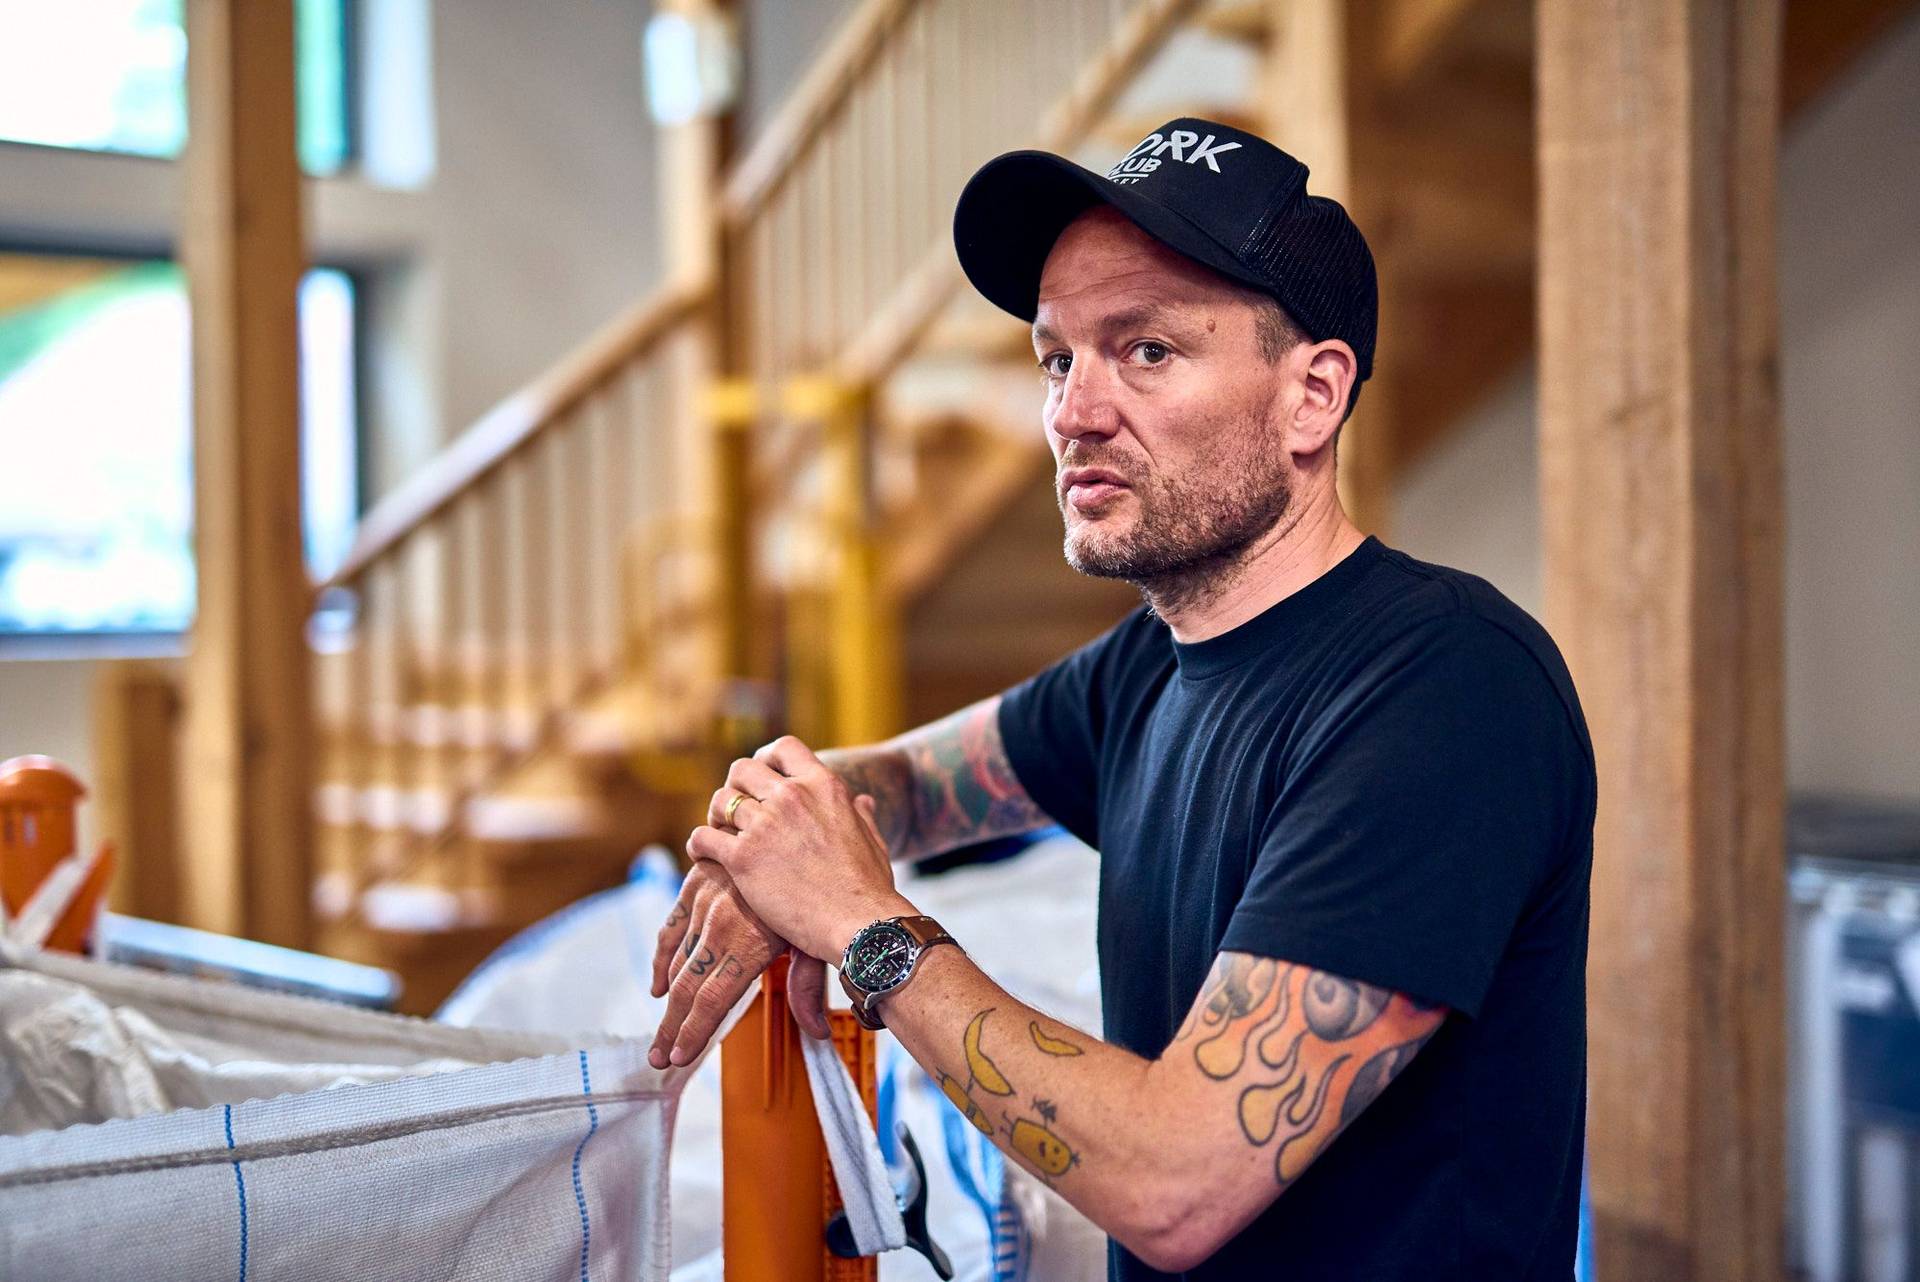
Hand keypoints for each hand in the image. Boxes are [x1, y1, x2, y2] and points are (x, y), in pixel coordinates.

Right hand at [648, 850, 832, 1066]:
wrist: (802, 819)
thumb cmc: (821, 889)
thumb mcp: (816, 937)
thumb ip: (809, 986)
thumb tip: (818, 1034)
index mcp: (748, 944)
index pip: (711, 1002)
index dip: (693, 1033)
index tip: (678, 1059)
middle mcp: (720, 926)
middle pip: (687, 988)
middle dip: (672, 1029)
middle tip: (660, 1060)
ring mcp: (705, 903)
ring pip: (677, 962)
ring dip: (667, 1001)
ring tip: (659, 1037)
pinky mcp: (697, 882)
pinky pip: (671, 924)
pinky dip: (663, 956)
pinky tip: (659, 982)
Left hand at [688, 735, 910, 964]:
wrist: (859, 923)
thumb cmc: (869, 887)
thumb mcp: (872, 839)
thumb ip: (862, 815)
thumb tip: (863, 801)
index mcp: (823, 786)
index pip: (783, 748)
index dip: (766, 759)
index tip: (760, 779)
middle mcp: (791, 797)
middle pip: (742, 769)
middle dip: (735, 787)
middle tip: (735, 811)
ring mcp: (765, 825)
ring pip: (720, 801)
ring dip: (716, 816)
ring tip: (720, 834)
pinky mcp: (743, 857)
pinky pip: (703, 837)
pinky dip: (699, 845)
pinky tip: (704, 856)